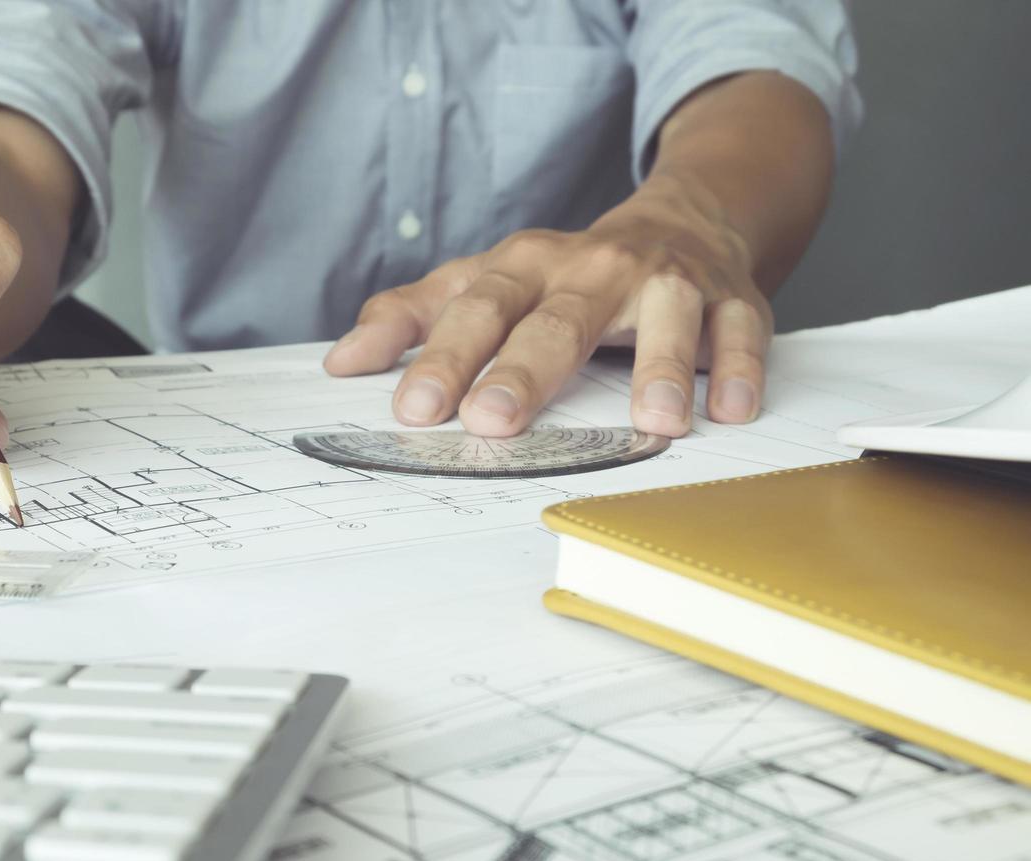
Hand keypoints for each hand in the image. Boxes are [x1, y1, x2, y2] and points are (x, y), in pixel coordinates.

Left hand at [324, 184, 771, 437]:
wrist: (685, 219)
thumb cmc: (567, 273)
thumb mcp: (486, 281)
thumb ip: (412, 317)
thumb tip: (341, 362)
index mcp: (525, 267)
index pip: (476, 309)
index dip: (444, 357)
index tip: (414, 407)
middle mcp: (592, 269)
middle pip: (555, 319)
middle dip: (524, 371)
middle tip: (494, 422)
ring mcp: (666, 281)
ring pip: (662, 317)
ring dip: (659, 367)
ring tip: (652, 422)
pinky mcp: (731, 298)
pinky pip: (739, 328)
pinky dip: (738, 366)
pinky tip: (730, 407)